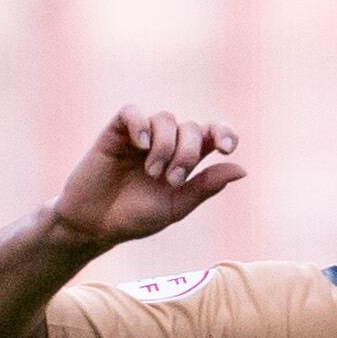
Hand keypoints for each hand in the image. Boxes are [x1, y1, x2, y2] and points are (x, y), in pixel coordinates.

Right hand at [49, 107, 244, 250]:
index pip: (212, 133)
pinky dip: (140, 124)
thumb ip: (205, 187)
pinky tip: (140, 144)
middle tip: (171, 180)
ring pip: (165, 118)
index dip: (224, 133)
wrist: (94, 225)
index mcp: (184, 160)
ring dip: (165, 146)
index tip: (226, 148)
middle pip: (191, 128)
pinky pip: (132, 112)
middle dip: (187, 153)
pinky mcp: (115, 132)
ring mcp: (140, 136)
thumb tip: (242, 170)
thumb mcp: (175, 207)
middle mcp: (165, 143)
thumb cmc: (134, 217)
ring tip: (152, 173)